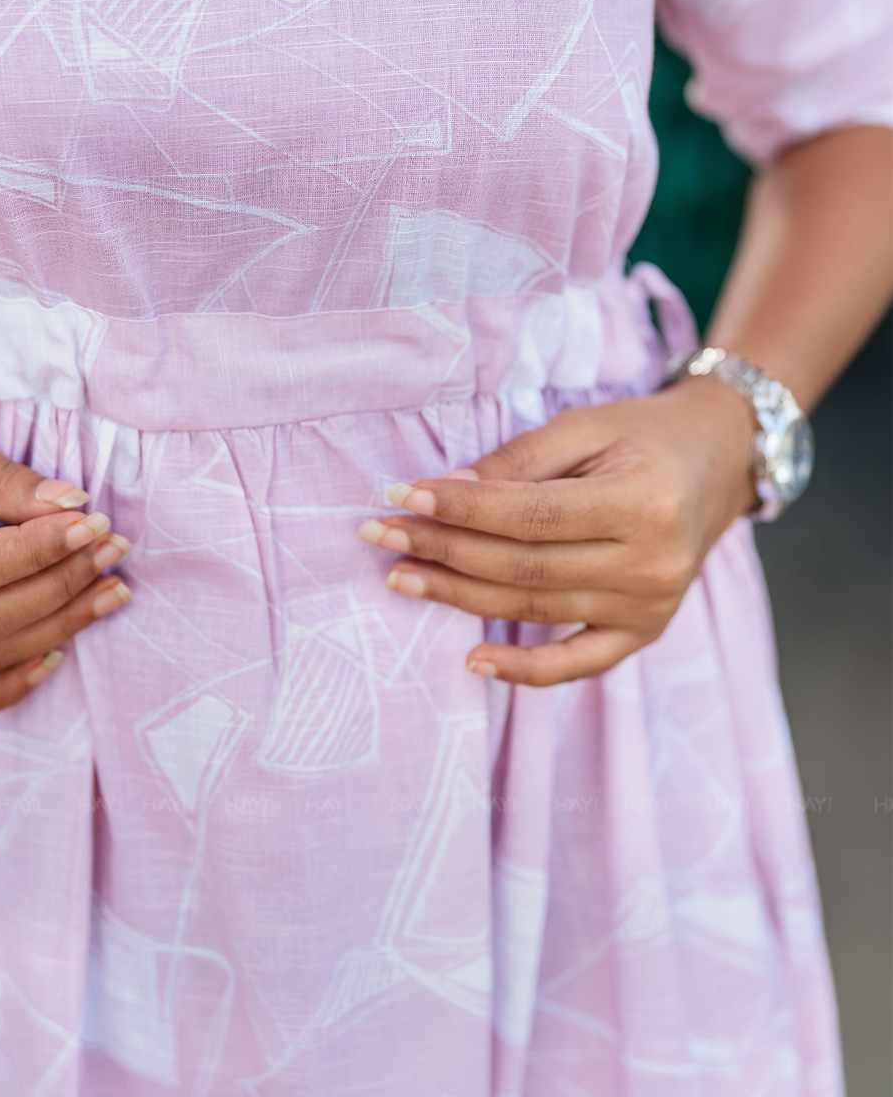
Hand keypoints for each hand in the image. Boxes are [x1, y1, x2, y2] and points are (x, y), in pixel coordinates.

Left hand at [358, 378, 757, 685]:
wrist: (716, 463)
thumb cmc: (642, 436)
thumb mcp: (585, 426)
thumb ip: (517, 461)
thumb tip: (444, 491)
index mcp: (641, 502)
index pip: (530, 515)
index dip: (462, 510)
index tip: (402, 496)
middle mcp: (650, 565)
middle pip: (524, 565)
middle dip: (443, 550)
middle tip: (381, 535)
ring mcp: (650, 608)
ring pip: (534, 608)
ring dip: (458, 597)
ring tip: (400, 577)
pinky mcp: (644, 633)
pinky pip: (576, 664)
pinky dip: (524, 670)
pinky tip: (472, 660)